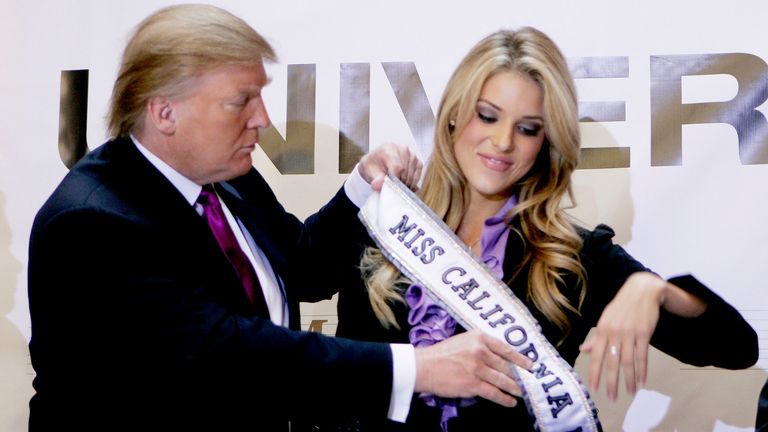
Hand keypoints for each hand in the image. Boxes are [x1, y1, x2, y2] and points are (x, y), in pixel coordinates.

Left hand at [357, 142, 421, 190]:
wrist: (377, 162)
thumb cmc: (373, 166)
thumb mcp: (370, 172)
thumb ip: (375, 179)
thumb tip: (379, 185)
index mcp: (388, 148)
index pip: (397, 167)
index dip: (395, 180)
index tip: (390, 187)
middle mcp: (402, 149)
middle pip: (405, 171)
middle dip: (399, 183)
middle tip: (392, 188)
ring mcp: (411, 154)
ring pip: (412, 174)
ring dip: (406, 183)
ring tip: (397, 185)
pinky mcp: (417, 161)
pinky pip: (418, 175)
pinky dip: (412, 182)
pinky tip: (405, 184)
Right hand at [414, 329, 532, 406]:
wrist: (424, 367)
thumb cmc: (441, 354)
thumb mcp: (462, 341)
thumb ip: (480, 345)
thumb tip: (499, 357)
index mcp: (479, 338)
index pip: (505, 348)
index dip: (520, 359)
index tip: (530, 365)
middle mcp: (481, 351)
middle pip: (506, 366)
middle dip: (520, 376)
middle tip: (529, 382)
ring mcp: (478, 368)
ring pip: (503, 380)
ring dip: (515, 388)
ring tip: (522, 393)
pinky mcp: (473, 384)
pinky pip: (494, 393)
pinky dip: (505, 399)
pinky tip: (511, 401)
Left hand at [579, 271, 665, 400]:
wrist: (641, 290)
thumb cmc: (621, 307)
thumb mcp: (605, 319)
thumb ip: (596, 338)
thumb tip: (583, 351)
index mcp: (602, 330)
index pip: (596, 355)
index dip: (595, 373)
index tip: (594, 388)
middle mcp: (614, 333)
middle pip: (612, 361)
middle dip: (611, 381)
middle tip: (611, 398)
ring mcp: (630, 333)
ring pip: (628, 361)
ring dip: (629, 379)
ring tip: (630, 393)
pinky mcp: (644, 333)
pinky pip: (643, 355)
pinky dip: (643, 370)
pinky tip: (642, 381)